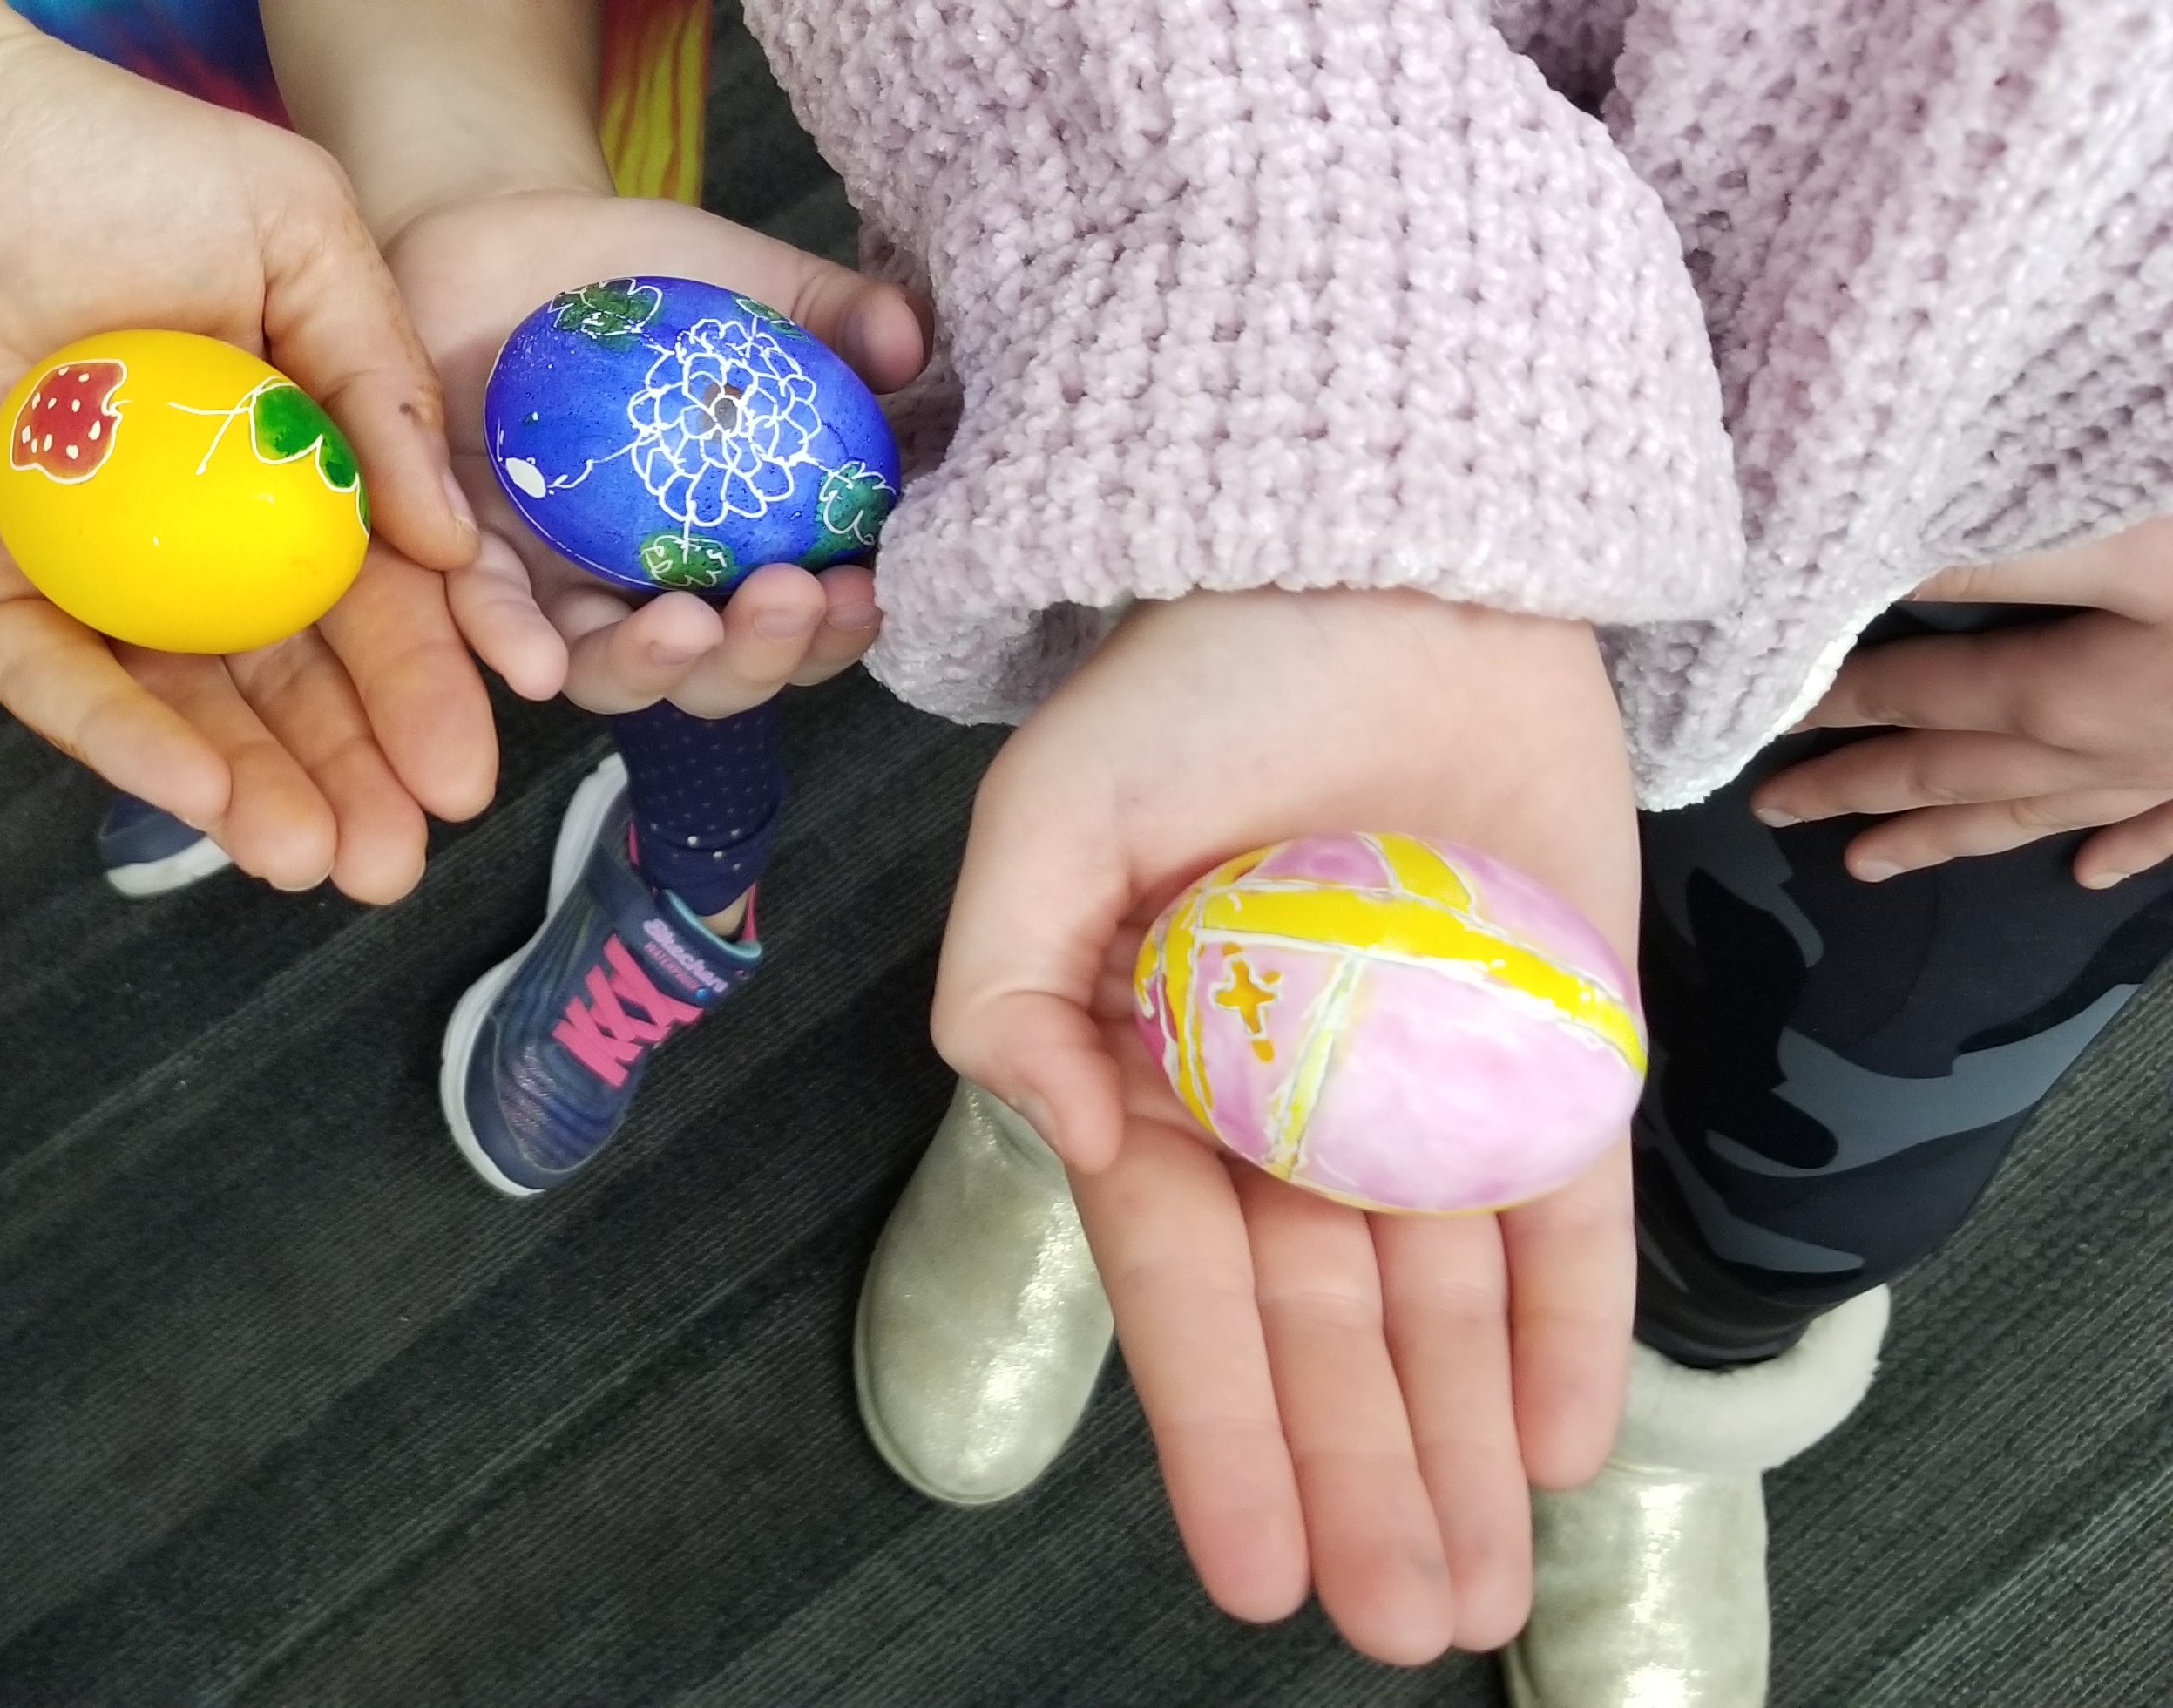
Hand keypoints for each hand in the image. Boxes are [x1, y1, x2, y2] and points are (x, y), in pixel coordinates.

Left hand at [0, 0, 487, 900]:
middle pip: (275, 671)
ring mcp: (58, 558)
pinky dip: (123, 738)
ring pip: (171, 700)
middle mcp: (164, 516)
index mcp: (258, 444)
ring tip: (320, 861)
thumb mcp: (291, 231)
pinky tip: (202, 795)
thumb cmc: (86, 149)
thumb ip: (378, 384)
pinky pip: (45, 679)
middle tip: (401, 860)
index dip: (418, 682)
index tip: (467, 770)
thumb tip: (449, 548)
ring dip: (252, 788)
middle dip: (347, 774)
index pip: (357, 587)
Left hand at [383, 191, 926, 715]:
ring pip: (602, 667)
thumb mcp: (761, 290)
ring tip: (683, 630)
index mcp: (737, 550)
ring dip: (649, 667)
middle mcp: (649, 588)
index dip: (832, 634)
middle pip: (706, 674)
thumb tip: (913, 343)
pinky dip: (512, 640)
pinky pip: (484, 612)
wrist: (510, 236)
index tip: (862, 593)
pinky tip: (538, 662)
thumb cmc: (652, 283)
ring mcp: (555, 580)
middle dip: (754, 656)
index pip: (795, 629)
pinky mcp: (465, 551)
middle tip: (786, 600)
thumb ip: (843, 318)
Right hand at [932, 589, 1639, 1663]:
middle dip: (1361, 1487)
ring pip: (1449, 1300)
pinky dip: (1572, 1323)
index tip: (1251, 1575)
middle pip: (1332, 1330)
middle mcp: (1293, 1099)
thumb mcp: (1044, 817)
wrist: (1384, 550)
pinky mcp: (1555, 1036)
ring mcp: (1433, 1076)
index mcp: (1159, 1067)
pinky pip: (1569, 1204)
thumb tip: (1084, 1143)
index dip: (1221, 1433)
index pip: (1189, 1286)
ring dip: (1461, 1448)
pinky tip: (1565, 1442)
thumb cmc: (1191, 675)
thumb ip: (1005, 985)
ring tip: (1479, 1593)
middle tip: (1399, 1623)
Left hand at [1755, 516, 2172, 887]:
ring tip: (1866, 864)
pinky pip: (2160, 829)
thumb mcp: (2122, 545)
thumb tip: (1878, 559)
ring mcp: (2163, 769)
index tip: (1759, 714)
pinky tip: (2088, 875)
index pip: (1911, 693)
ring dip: (1946, 837)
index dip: (1834, 700)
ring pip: (2033, 813)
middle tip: (1771, 811)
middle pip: (1946, 771)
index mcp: (2052, 696)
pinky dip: (2121, 851)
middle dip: (1852, 788)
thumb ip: (1999, 559)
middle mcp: (2094, 752)